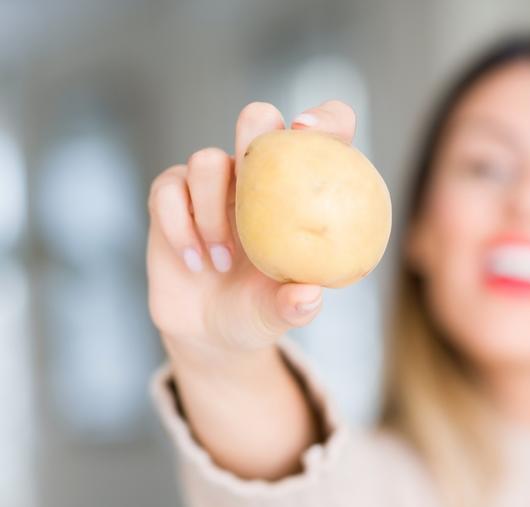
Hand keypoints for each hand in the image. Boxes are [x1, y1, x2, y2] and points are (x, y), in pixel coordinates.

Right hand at [146, 100, 356, 358]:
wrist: (210, 331)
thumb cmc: (259, 311)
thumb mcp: (281, 313)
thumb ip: (295, 305)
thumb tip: (308, 295)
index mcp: (301, 190)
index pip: (326, 134)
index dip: (326, 120)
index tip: (307, 131)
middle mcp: (258, 175)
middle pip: (258, 119)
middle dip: (255, 134)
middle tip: (251, 175)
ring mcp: (213, 182)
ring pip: (207, 160)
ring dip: (212, 210)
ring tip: (222, 261)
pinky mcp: (172, 196)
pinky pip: (168, 190)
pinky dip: (179, 226)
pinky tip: (195, 262)